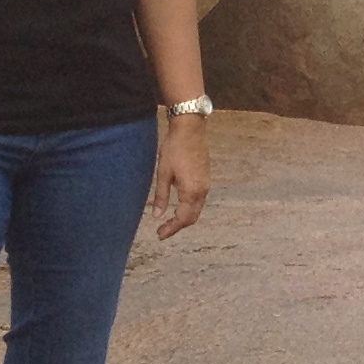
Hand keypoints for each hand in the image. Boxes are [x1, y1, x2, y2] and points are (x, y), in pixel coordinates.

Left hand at [152, 114, 209, 239]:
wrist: (190, 128)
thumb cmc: (174, 149)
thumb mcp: (163, 173)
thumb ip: (161, 196)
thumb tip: (157, 215)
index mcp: (191, 191)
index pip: (183, 219)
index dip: (171, 229)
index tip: (159, 235)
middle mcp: (202, 190)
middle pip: (193, 217)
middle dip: (178, 226)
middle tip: (163, 230)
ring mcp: (206, 183)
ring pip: (197, 208)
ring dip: (185, 217)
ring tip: (169, 220)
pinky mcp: (206, 176)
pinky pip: (199, 198)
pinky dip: (190, 206)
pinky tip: (179, 204)